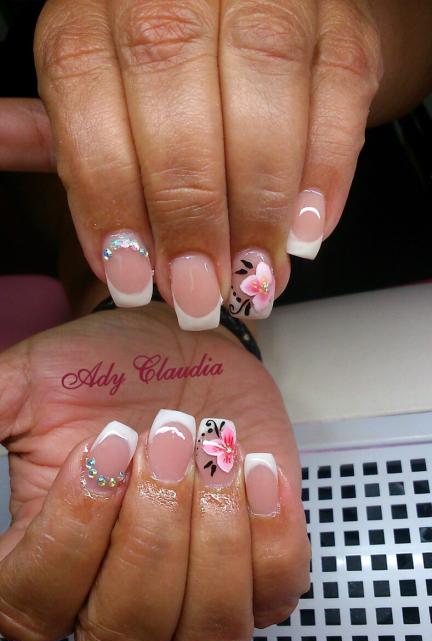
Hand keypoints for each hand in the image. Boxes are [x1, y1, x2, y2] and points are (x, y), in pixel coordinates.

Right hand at [0, 304, 309, 640]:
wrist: (187, 351)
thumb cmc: (109, 372)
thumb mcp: (32, 383)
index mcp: (50, 560)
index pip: (34, 607)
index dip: (69, 537)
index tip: (103, 451)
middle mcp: (117, 596)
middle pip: (124, 638)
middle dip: (151, 534)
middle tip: (166, 440)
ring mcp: (195, 596)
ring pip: (207, 637)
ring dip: (216, 540)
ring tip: (215, 453)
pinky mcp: (260, 574)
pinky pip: (275, 594)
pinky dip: (272, 533)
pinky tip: (257, 467)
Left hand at [4, 0, 421, 325]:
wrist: (256, 14)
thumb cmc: (168, 71)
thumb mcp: (101, 91)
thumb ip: (64, 131)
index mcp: (96, 7)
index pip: (87, 92)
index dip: (109, 195)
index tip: (130, 276)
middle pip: (175, 85)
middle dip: (190, 209)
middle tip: (200, 289)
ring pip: (262, 81)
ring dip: (261, 199)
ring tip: (254, 275)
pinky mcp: (338, 18)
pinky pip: (338, 87)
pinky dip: (325, 168)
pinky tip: (306, 229)